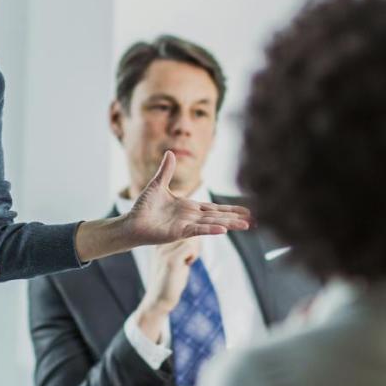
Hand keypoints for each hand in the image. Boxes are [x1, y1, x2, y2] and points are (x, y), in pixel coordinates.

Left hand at [124, 152, 251, 244]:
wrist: (130, 223)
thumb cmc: (142, 207)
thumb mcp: (157, 185)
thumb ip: (167, 170)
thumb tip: (170, 152)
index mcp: (189, 207)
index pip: (214, 208)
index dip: (230, 209)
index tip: (246, 210)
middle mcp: (191, 217)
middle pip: (218, 217)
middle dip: (236, 218)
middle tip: (255, 220)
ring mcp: (186, 226)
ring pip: (212, 224)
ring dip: (229, 224)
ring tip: (246, 225)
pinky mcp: (179, 233)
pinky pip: (197, 231)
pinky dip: (210, 230)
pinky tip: (223, 230)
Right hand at [133, 238, 201, 341]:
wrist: (159, 300)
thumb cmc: (171, 280)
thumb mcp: (177, 259)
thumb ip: (183, 247)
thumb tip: (198, 235)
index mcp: (160, 241)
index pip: (182, 228)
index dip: (191, 239)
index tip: (189, 254)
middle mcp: (160, 243)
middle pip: (188, 230)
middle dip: (195, 243)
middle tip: (190, 259)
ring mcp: (164, 251)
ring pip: (190, 238)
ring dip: (195, 250)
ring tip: (188, 262)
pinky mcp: (171, 260)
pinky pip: (190, 248)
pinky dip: (194, 255)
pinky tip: (187, 265)